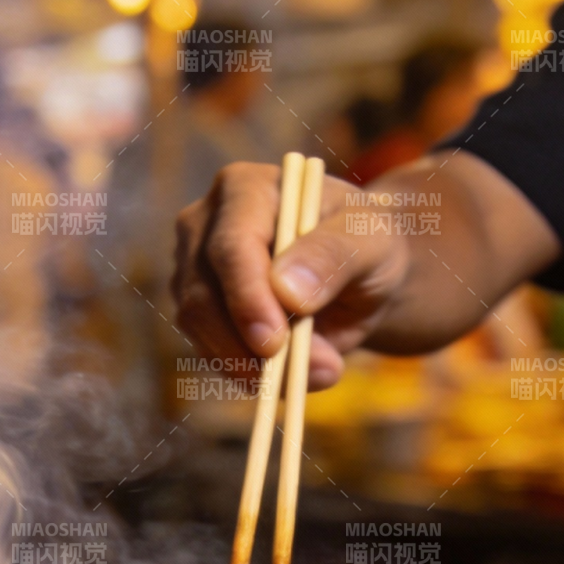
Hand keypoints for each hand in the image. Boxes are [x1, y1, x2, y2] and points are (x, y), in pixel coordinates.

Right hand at [172, 162, 408, 388]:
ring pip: (199, 330)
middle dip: (248, 344)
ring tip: (324, 370)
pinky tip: (294, 374)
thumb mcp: (371, 240)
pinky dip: (250, 373)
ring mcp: (193, 269)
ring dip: (254, 365)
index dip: (247, 297)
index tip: (273, 343)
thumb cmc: (364, 243)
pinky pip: (209, 352)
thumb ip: (334, 255)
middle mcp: (205, 224)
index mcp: (244, 188)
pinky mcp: (197, 311)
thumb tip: (287, 293)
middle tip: (315, 372)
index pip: (231, 245)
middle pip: (201, 293)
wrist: (357, 275)